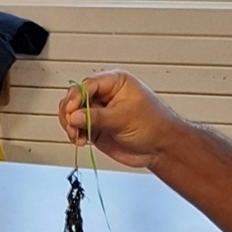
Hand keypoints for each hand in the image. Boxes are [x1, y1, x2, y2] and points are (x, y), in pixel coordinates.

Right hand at [60, 70, 191, 169]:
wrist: (160, 148)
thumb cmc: (154, 125)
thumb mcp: (124, 117)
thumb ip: (96, 117)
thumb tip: (74, 115)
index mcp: (115, 83)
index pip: (87, 85)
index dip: (76, 97)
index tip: (71, 111)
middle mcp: (104, 95)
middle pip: (75, 98)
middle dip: (70, 112)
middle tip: (73, 124)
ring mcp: (99, 112)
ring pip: (71, 113)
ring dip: (70, 125)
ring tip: (77, 135)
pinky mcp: (95, 127)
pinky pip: (75, 127)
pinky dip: (74, 134)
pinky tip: (81, 140)